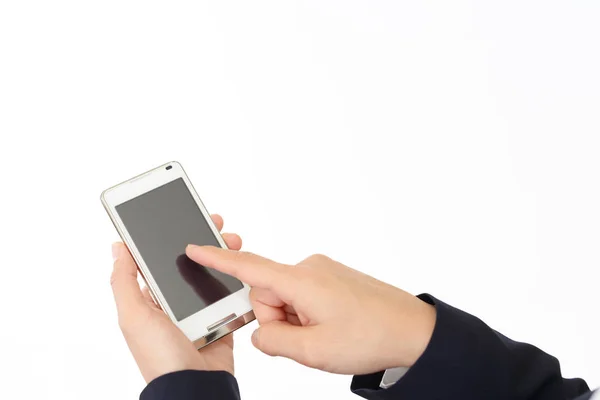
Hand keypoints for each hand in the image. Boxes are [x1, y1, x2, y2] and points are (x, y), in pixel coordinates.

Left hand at [110, 214, 241, 382]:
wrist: (195, 387)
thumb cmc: (160, 357)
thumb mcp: (133, 316)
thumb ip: (124, 281)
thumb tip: (118, 248)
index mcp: (150, 300)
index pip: (159, 259)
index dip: (170, 237)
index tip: (183, 217)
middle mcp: (174, 304)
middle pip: (190, 263)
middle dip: (203, 241)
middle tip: (215, 224)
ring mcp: (197, 312)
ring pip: (212, 275)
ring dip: (223, 257)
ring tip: (232, 242)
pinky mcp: (219, 320)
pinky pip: (230, 295)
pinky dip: (237, 281)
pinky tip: (242, 267)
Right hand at [185, 246, 435, 375]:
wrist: (414, 330)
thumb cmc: (372, 336)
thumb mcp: (313, 351)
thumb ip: (273, 341)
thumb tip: (260, 332)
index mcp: (301, 280)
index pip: (249, 266)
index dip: (218, 258)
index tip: (194, 246)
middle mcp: (309, 267)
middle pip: (268, 294)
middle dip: (278, 320)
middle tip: (308, 340)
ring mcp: (323, 270)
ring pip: (287, 297)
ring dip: (296, 320)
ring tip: (325, 335)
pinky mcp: (332, 276)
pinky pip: (304, 295)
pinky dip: (308, 314)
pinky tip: (331, 326)